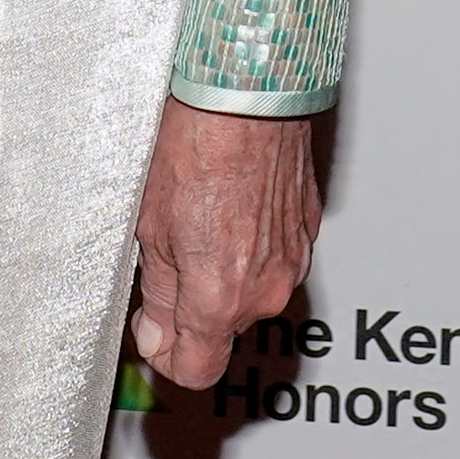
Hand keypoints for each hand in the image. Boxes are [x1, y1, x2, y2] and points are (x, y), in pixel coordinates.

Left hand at [130, 101, 323, 389]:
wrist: (247, 88)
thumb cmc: (196, 141)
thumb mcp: (151, 225)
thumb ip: (157, 294)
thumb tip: (156, 333)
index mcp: (221, 296)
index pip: (196, 370)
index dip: (167, 356)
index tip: (152, 330)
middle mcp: (266, 288)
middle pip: (223, 329)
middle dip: (193, 305)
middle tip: (166, 255)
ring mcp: (293, 259)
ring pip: (250, 293)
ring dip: (224, 273)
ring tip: (197, 219)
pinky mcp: (309, 229)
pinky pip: (275, 259)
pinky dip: (252, 246)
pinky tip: (228, 204)